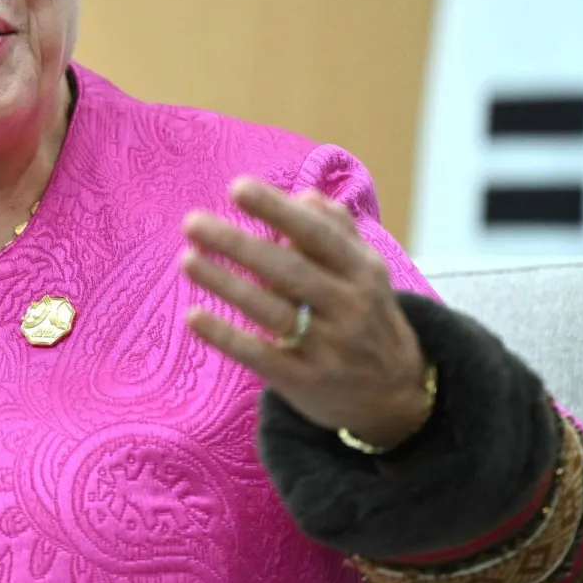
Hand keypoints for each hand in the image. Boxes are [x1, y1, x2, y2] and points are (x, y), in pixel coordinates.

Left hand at [181, 177, 428, 449]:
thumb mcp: (366, 271)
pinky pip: (260, 356)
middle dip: (238, 244)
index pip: (317, 234)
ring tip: (187, 259)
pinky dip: (226, 336)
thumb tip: (304, 195)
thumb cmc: (367, 315)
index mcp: (362, 270)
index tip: (236, 187)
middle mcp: (348, 306)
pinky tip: (194, 316)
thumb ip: (337, 231)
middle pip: (289, 270)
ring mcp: (327, 347)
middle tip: (192, 222)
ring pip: (271, 310)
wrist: (396, 394)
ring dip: (225, 283)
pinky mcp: (304, 382)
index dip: (277, 210)